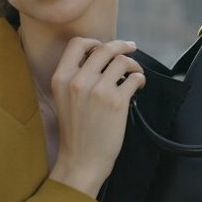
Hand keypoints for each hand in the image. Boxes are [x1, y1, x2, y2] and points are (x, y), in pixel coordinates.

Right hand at [48, 38, 145, 197]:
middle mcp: (78, 81)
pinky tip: (138, 85)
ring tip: (135, 72)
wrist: (81, 160)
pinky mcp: (117, 101)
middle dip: (121, 45)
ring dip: (133, 63)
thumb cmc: (75, 132)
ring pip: (122, 61)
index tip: (104, 46)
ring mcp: (98, 90)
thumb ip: (76, 77)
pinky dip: (140, 78)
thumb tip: (100, 59)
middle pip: (104, 48)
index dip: (93, 42)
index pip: (77, 44)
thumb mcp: (63, 99)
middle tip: (130, 47)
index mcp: (61, 78)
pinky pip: (134, 78)